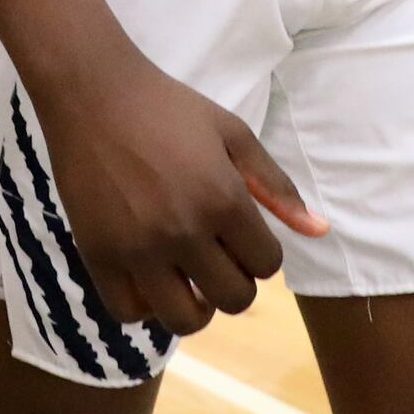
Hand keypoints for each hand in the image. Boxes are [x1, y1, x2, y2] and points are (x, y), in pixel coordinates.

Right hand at [40, 48, 324, 331]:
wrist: (93, 93)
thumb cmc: (169, 109)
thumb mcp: (232, 134)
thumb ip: (276, 186)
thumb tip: (321, 231)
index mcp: (223, 199)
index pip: (267, 265)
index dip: (260, 253)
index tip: (240, 236)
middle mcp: (184, 230)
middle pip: (234, 299)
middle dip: (235, 283)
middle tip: (216, 258)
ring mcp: (138, 247)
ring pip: (184, 320)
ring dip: (195, 306)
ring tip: (186, 278)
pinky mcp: (98, 254)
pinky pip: (129, 312)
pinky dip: (145, 305)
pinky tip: (148, 277)